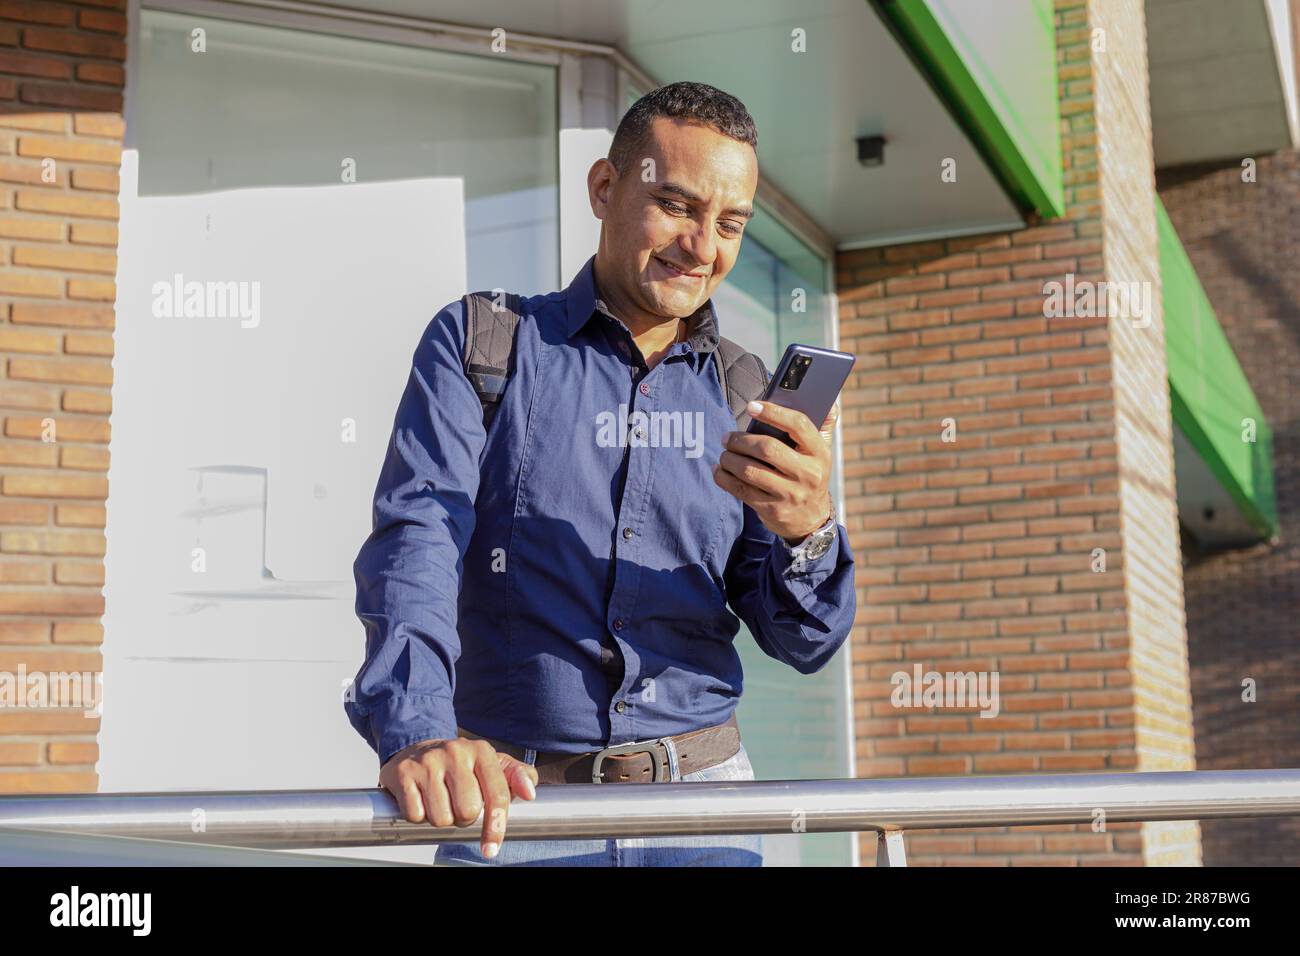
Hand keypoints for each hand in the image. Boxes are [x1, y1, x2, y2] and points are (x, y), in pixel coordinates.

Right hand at [379, 737, 538, 858]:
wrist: (417, 748)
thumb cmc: (461, 765)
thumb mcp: (494, 765)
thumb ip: (518, 776)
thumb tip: (530, 793)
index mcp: (481, 751)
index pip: (496, 794)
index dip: (496, 826)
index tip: (491, 848)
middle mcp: (455, 751)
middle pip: (468, 812)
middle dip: (464, 818)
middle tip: (457, 805)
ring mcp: (428, 761)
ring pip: (441, 818)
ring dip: (441, 818)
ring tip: (439, 801)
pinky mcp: (403, 773)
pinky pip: (415, 815)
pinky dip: (418, 816)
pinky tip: (421, 799)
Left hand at [713, 400, 839, 542]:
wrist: (811, 519)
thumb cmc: (810, 475)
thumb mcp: (821, 452)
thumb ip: (823, 426)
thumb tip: (830, 401)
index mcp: (820, 453)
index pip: (798, 425)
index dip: (773, 412)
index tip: (751, 406)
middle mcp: (808, 474)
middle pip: (767, 449)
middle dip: (741, 440)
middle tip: (727, 437)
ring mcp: (790, 494)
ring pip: (750, 471)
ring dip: (729, 459)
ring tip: (724, 453)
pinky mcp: (772, 510)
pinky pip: (741, 490)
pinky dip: (724, 478)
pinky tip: (719, 470)